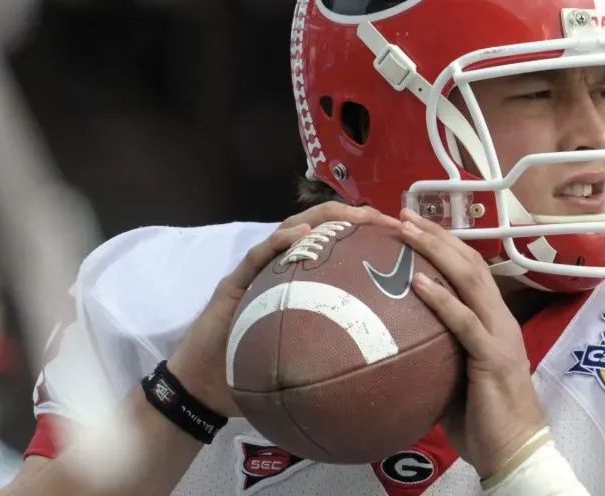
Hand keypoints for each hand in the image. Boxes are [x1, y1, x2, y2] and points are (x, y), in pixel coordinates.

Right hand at [168, 202, 398, 415]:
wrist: (203, 389)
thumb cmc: (255, 376)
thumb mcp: (308, 363)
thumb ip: (338, 353)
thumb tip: (387, 365)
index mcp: (299, 283)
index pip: (336, 248)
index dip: (367, 237)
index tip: (402, 237)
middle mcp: (280, 269)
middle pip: (319, 229)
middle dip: (353, 217)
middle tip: (386, 219)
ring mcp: (256, 272)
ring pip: (292, 230)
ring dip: (324, 219)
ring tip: (354, 216)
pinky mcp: (235, 281)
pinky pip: (258, 255)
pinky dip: (281, 241)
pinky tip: (301, 236)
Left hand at [398, 208, 547, 478]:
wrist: (515, 451)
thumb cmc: (482, 419)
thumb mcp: (454, 374)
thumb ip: (435, 349)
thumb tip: (395, 337)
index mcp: (493, 320)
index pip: (469, 269)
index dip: (443, 243)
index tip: (410, 225)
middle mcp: (500, 319)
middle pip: (469, 262)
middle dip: (436, 234)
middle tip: (402, 214)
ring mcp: (499, 335)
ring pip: (470, 280)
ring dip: (436, 251)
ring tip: (406, 231)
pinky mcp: (493, 357)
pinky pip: (464, 322)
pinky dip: (441, 298)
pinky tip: (418, 282)